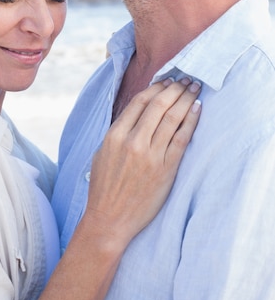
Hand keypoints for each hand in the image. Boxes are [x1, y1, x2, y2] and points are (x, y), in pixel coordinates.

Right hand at [82, 78, 200, 252]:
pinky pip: (182, 139)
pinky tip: (197, 109)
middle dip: (175, 88)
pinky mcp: (166, 169)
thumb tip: (139, 114)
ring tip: (194, 89)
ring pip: (173, 118)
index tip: (167, 80)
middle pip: (159, 105)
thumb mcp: (102, 153)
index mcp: (115, 135)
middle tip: (186, 79)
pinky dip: (191, 121)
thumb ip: (119, 132)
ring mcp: (151, 155)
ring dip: (186, 99)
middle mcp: (133, 142)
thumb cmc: (104, 188)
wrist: (110, 220)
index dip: (156, 87)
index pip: (140, 101)